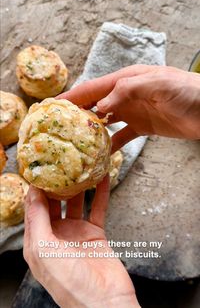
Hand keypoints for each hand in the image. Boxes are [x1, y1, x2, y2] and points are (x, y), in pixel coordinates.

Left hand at [24, 177, 139, 307]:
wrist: (106, 302)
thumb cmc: (71, 284)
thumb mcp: (45, 250)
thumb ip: (37, 220)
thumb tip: (32, 192)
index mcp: (38, 241)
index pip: (33, 209)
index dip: (35, 189)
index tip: (40, 167)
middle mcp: (56, 235)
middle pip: (54, 203)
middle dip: (56, 183)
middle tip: (61, 161)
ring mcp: (76, 233)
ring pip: (76, 202)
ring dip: (78, 186)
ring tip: (80, 166)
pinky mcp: (95, 233)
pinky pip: (97, 208)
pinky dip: (100, 193)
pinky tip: (104, 178)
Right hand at [58, 65, 199, 151]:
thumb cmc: (186, 90)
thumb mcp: (156, 83)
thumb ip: (127, 90)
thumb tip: (100, 105)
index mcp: (125, 80)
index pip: (92, 88)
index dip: (72, 96)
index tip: (52, 105)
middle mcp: (125, 95)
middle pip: (94, 104)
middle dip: (75, 113)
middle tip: (56, 126)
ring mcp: (133, 111)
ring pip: (104, 121)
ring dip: (89, 130)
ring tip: (73, 141)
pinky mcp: (142, 127)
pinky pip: (121, 137)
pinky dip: (110, 145)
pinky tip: (100, 153)